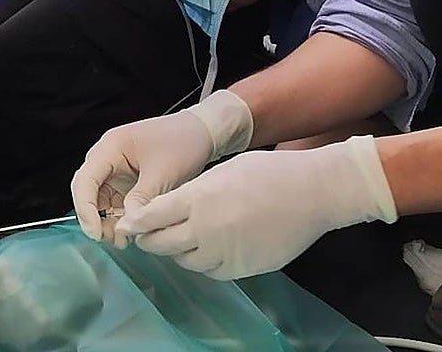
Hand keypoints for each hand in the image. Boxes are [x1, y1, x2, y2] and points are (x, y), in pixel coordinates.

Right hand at [71, 90, 253, 245]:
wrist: (203, 132)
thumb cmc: (183, 142)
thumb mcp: (162, 174)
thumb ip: (140, 200)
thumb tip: (125, 227)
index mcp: (111, 147)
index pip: (85, 180)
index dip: (86, 209)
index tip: (96, 233)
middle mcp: (108, 156)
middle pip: (88, 191)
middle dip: (95, 217)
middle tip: (110, 239)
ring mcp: (117, 167)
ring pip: (100, 199)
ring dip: (107, 220)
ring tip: (123, 240)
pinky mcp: (127, 178)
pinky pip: (115, 200)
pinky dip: (119, 216)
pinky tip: (131, 230)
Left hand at [116, 135, 398, 279]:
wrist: (312, 193)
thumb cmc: (269, 172)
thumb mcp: (223, 171)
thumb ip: (194, 191)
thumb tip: (169, 206)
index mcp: (199, 198)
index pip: (152, 217)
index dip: (137, 223)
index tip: (128, 225)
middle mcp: (206, 229)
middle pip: (162, 244)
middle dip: (149, 240)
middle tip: (146, 236)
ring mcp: (224, 253)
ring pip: (185, 261)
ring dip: (177, 252)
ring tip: (178, 240)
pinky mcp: (242, 269)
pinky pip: (210, 271)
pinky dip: (203, 262)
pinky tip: (206, 249)